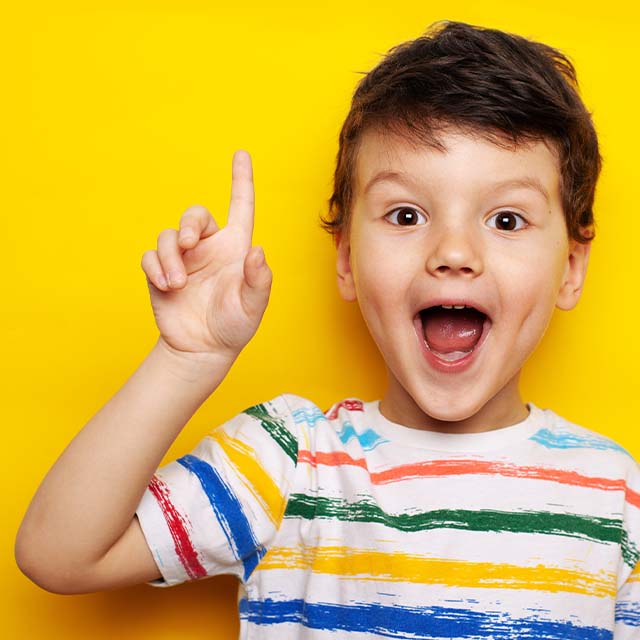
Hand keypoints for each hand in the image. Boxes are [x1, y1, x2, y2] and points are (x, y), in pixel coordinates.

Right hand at [140, 150, 271, 361]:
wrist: (202, 349)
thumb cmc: (234, 326)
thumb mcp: (253, 306)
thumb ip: (258, 280)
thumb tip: (257, 250)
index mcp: (235, 247)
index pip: (240, 207)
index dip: (242, 180)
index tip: (242, 154)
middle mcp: (208, 248)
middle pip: (195, 215)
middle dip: (188, 225)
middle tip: (188, 245)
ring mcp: (183, 260)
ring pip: (168, 237)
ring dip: (170, 257)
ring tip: (178, 284)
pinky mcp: (160, 273)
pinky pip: (149, 257)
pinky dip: (155, 267)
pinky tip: (167, 287)